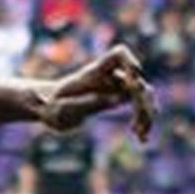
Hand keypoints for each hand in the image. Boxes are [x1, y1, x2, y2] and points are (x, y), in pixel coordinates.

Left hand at [39, 45, 154, 140]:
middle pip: (136, 81)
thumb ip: (88, 104)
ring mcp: (114, 86)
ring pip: (142, 95)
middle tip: (139, 125)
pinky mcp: (117, 98)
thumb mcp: (64, 109)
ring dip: (146, 114)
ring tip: (141, 135)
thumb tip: (118, 100)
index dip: (130, 62)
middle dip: (142, 102)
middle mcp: (108, 76)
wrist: (48, 108)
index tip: (135, 80)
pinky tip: (141, 138)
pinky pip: (138, 106)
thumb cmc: (51, 107)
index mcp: (93, 73)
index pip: (118, 55)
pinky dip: (142, 120)